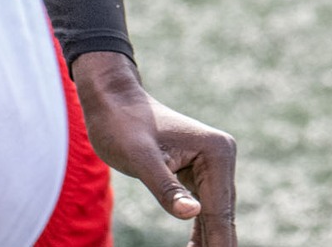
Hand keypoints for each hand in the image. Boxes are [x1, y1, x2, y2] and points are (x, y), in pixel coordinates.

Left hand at [73, 52, 237, 246]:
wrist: (109, 99)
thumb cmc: (119, 124)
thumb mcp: (138, 158)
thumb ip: (166, 187)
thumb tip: (194, 213)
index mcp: (216, 152)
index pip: (219, 211)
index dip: (218, 244)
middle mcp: (221, 157)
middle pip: (222, 216)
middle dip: (216, 244)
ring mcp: (212, 164)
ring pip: (215, 215)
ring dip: (210, 241)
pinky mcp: (198, 171)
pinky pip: (203, 208)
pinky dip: (200, 229)